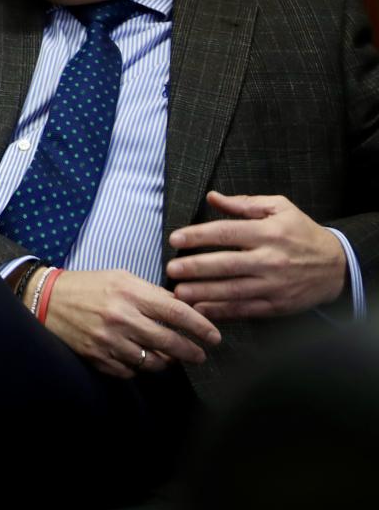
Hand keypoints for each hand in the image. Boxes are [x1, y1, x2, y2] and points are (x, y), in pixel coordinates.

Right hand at [41, 268, 221, 378]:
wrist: (45, 299)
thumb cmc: (87, 286)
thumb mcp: (120, 278)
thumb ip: (152, 293)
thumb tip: (184, 309)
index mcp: (128, 293)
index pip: (176, 311)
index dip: (200, 326)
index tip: (213, 336)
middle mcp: (120, 318)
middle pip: (169, 342)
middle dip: (191, 351)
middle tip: (200, 354)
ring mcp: (107, 340)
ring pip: (152, 362)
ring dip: (166, 362)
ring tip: (169, 357)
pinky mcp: (96, 357)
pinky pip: (130, 371)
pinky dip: (139, 368)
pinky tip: (139, 359)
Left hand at [168, 191, 347, 318]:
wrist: (338, 266)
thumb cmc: (302, 233)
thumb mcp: (280, 209)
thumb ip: (244, 203)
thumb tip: (212, 197)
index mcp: (269, 232)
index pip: (226, 233)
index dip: (198, 236)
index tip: (175, 240)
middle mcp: (271, 259)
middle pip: (226, 264)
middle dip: (195, 268)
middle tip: (171, 269)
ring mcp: (274, 285)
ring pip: (233, 290)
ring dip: (203, 293)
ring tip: (178, 292)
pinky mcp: (278, 305)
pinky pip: (245, 309)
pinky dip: (221, 311)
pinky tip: (201, 310)